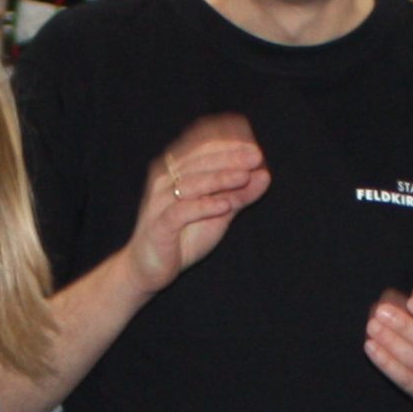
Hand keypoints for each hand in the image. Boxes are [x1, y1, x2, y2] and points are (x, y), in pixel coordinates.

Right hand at [123, 114, 269, 295]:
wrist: (147, 269)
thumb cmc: (181, 237)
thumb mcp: (217, 215)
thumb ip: (239, 195)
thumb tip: (265, 175)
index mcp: (177, 171)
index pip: (203, 147)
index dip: (228, 142)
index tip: (253, 145)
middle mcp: (166, 180)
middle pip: (200, 161)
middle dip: (230, 157)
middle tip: (256, 156)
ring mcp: (160, 201)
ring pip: (192, 182)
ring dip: (220, 178)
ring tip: (245, 176)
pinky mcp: (158, 225)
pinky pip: (182, 211)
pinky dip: (204, 206)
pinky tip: (225, 206)